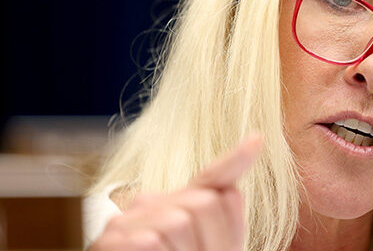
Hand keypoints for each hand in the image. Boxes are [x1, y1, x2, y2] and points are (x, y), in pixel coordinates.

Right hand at [90, 134, 262, 250]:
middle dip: (210, 242)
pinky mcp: (107, 241)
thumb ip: (222, 224)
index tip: (257, 140)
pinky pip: (149, 242)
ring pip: (178, 222)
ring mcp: (125, 222)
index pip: (211, 178)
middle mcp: (150, 205)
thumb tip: (232, 192)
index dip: (235, 160)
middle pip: (203, 203)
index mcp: (177, 206)